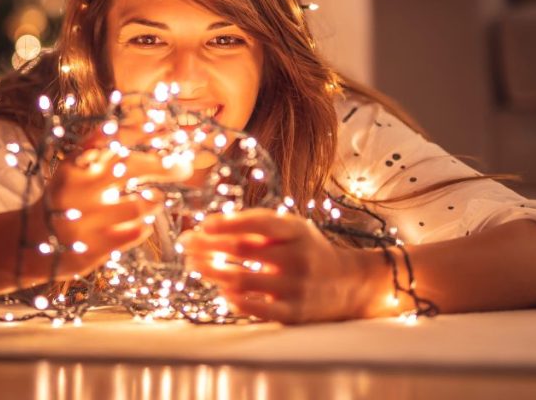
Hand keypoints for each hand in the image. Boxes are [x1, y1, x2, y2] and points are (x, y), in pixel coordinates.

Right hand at [25, 126, 192, 282]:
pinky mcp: (93, 248)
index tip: (167, 127)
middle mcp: (79, 188)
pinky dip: (143, 225)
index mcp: (75, 165)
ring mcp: (86, 220)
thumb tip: (147, 122)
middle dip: (165, 166)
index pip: (112, 138)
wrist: (33, 243)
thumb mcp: (75, 168)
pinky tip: (136, 223)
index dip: (142, 131)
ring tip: (153, 199)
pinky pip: (137, 232)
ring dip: (155, 200)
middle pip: (132, 167)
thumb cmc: (65, 198)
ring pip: (142, 204)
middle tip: (186, 167)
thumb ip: (102, 147)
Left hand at [179, 208, 379, 322]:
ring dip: (212, 271)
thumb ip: (259, 227)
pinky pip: (255, 308)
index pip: (257, 223)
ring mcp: (296, 287)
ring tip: (195, 265)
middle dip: (208, 245)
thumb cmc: (308, 251)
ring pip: (242, 280)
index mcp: (297, 231)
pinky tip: (222, 291)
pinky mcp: (294, 313)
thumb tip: (211, 227)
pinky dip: (233, 299)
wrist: (348, 285)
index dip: (227, 222)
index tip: (204, 224)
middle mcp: (298, 257)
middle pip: (242, 249)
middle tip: (187, 244)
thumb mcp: (293, 230)